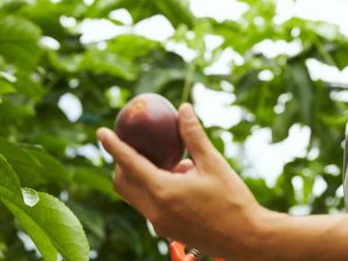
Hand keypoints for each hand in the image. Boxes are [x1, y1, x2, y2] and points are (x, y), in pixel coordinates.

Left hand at [97, 103, 263, 258]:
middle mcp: (155, 211)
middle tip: (133, 144)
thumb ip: (194, 136)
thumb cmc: (232, 200)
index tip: (100, 131)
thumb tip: (183, 108)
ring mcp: (159, 224)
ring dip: (140, 176)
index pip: (129, 164)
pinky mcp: (167, 230)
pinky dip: (153, 188)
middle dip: (121, 163)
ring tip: (165, 160)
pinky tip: (179, 178)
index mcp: (163, 192)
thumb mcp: (214, 163)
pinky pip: (149, 205)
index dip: (113, 146)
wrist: (247, 239)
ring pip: (135, 196)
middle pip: (123, 183)